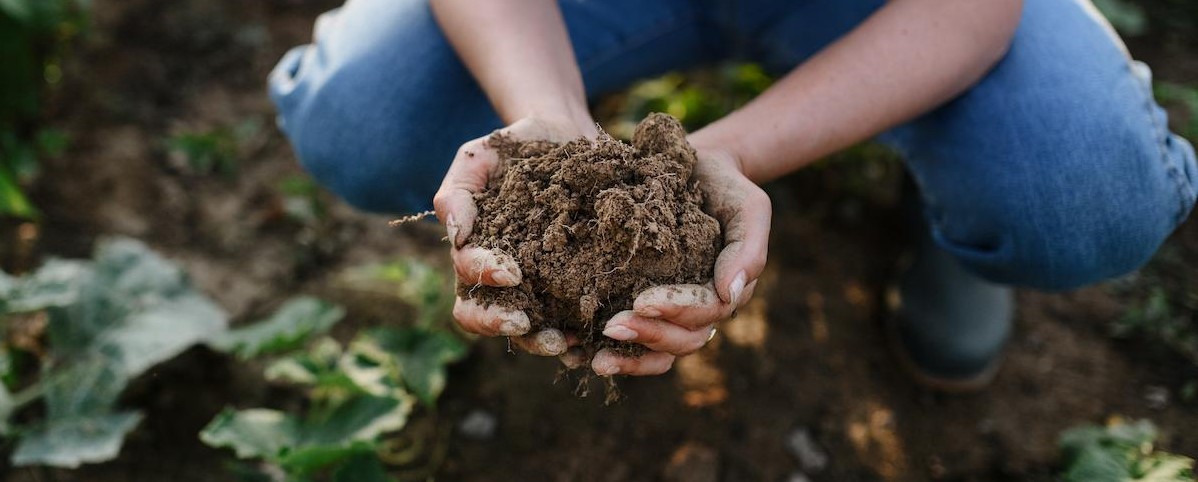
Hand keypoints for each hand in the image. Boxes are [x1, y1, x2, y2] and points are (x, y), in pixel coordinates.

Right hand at [433, 116, 597, 355]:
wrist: (566, 137)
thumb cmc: (515, 147)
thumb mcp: (479, 157)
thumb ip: (457, 193)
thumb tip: (456, 236)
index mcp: (475, 251)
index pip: (467, 277)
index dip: (483, 279)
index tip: (511, 272)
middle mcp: (501, 278)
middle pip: (486, 317)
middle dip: (501, 324)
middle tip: (525, 324)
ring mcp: (538, 286)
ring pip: (528, 329)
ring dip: (541, 340)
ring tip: (565, 341)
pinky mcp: (573, 286)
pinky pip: (571, 320)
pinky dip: (581, 336)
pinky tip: (596, 339)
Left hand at [591, 147, 770, 375]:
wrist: (695, 169)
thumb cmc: (725, 188)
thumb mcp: (748, 208)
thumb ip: (747, 249)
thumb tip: (729, 294)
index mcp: (724, 292)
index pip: (704, 313)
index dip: (675, 311)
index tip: (642, 301)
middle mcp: (698, 311)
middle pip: (680, 340)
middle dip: (647, 336)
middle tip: (611, 327)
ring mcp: (670, 313)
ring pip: (657, 351)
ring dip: (628, 358)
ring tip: (595, 359)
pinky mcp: (640, 304)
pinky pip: (631, 340)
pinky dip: (609, 350)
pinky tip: (576, 353)